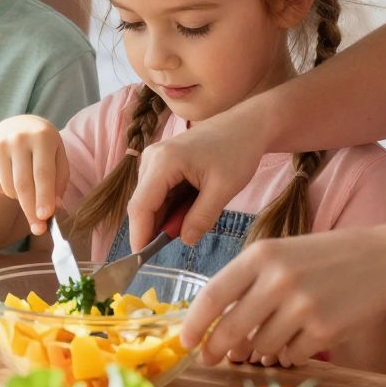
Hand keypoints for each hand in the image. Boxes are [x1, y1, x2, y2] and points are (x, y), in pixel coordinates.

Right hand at [0, 116, 68, 232]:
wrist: (17, 126)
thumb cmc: (44, 148)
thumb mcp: (58, 158)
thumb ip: (59, 182)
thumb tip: (54, 208)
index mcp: (42, 137)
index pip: (43, 173)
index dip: (44, 197)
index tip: (45, 217)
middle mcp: (18, 138)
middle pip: (23, 184)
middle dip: (31, 210)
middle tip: (38, 229)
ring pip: (9, 188)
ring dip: (20, 199)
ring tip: (28, 188)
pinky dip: (7, 192)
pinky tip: (12, 178)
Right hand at [127, 102, 270, 252]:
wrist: (246, 125)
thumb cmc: (237, 151)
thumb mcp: (223, 190)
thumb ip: (201, 218)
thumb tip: (184, 241)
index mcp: (163, 162)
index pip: (140, 206)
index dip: (139, 235)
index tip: (141, 261)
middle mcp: (152, 158)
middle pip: (142, 204)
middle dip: (157, 227)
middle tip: (184, 237)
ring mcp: (155, 158)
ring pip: (150, 200)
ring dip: (166, 216)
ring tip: (198, 213)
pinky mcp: (161, 162)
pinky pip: (158, 192)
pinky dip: (171, 206)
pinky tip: (193, 205)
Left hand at [181, 226, 385, 367]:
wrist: (381, 261)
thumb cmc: (323, 259)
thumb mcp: (280, 254)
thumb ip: (247, 283)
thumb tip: (215, 326)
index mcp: (261, 255)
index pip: (214, 294)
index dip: (195, 322)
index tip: (185, 341)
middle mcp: (278, 279)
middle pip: (232, 328)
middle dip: (217, 348)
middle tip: (210, 359)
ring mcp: (302, 306)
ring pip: (262, 345)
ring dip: (259, 351)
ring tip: (269, 339)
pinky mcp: (324, 329)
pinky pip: (291, 355)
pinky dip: (289, 354)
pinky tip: (301, 338)